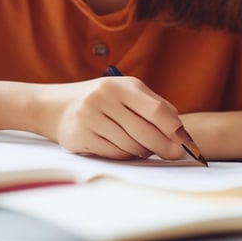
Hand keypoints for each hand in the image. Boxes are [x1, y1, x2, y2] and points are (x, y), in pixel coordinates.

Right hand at [37, 76, 191, 160]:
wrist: (54, 106)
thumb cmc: (101, 100)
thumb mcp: (126, 92)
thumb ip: (154, 106)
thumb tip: (180, 130)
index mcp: (122, 85)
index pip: (156, 110)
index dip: (174, 129)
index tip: (187, 142)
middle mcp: (104, 98)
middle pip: (145, 131)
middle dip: (165, 147)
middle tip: (176, 154)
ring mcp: (89, 117)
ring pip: (131, 145)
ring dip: (144, 151)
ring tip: (145, 148)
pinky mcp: (79, 136)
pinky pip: (114, 153)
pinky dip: (126, 155)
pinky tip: (127, 150)